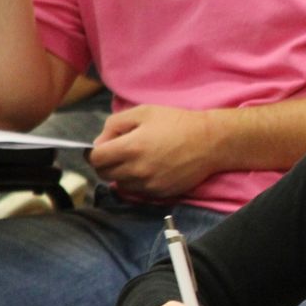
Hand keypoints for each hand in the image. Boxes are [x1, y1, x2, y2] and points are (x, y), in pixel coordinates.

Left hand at [89, 105, 223, 199]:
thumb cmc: (178, 123)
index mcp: (130, 147)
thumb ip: (114, 124)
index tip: (103, 148)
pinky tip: (150, 169)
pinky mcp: (161, 193)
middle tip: (118, 153)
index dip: (94, 152)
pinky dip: (137, 182)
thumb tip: (99, 143)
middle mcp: (137, 169)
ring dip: (121, 174)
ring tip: (136, 161)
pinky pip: (138, 191)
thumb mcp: (144, 112)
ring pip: (120, 184)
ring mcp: (149, 184)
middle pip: (104, 174)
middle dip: (105, 163)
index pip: (95, 159)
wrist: (211, 142)